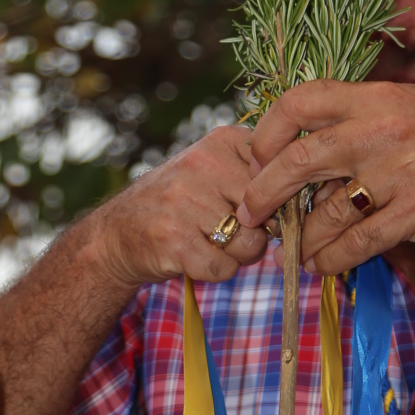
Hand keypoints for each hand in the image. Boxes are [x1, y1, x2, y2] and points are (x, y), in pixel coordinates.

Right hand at [89, 125, 272, 292]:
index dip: (275, 202)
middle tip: (232, 232)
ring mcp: (186, 203)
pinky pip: (224, 268)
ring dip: (237, 255)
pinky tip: (196, 258)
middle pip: (267, 212)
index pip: (277, 175)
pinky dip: (216, 272)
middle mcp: (202, 165)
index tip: (256, 209)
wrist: (117, 233)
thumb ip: (254, 176)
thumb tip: (296, 207)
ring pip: (249, 244)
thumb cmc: (178, 205)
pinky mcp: (175, 241)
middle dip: (258, 232)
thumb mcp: (212, 171)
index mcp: (220, 142)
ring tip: (212, 244)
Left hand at [234, 80, 414, 275]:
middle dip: (264, 192)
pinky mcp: (414, 212)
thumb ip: (352, 121)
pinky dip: (331, 260)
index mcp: (376, 99)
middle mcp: (384, 130)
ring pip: (325, 213)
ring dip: (302, 239)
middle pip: (299, 160)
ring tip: (296, 250)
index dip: (268, 131)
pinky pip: (355, 243)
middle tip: (251, 213)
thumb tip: (289, 153)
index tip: (255, 158)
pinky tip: (321, 265)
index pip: (302, 101)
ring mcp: (400, 172)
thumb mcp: (404, 109)